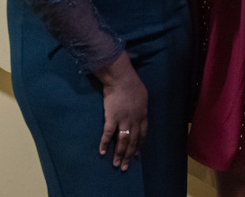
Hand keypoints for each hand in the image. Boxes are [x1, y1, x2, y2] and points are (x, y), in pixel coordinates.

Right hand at [94, 52, 147, 170]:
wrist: (121, 78)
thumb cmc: (132, 84)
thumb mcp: (142, 95)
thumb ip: (141, 106)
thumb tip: (140, 110)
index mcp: (143, 114)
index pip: (142, 134)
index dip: (139, 145)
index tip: (136, 155)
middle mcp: (135, 120)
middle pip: (133, 141)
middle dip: (129, 154)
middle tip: (125, 166)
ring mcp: (123, 119)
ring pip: (123, 141)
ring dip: (119, 154)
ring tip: (116, 164)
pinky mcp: (111, 117)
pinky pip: (108, 134)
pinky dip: (104, 143)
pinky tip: (101, 152)